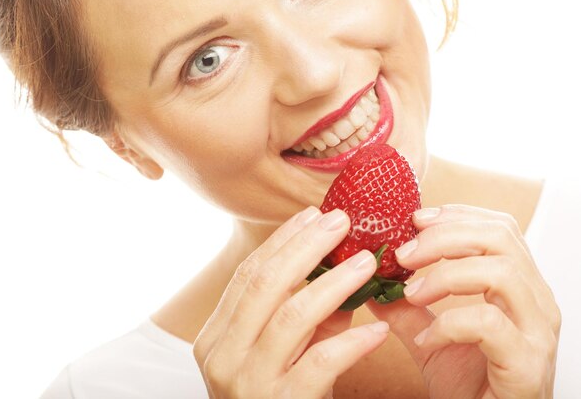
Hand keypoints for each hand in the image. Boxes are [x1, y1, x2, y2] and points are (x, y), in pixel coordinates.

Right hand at [193, 206, 389, 398]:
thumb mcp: (278, 355)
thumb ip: (303, 317)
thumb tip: (338, 270)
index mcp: (216, 336)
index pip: (248, 275)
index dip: (282, 242)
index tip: (312, 214)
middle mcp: (222, 356)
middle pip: (265, 285)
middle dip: (305, 247)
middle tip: (341, 220)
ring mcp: (247, 383)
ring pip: (292, 317)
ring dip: (334, 283)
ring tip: (367, 262)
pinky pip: (320, 364)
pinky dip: (352, 343)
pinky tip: (379, 328)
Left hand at [367, 204, 560, 397]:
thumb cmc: (472, 387)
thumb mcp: (431, 337)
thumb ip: (405, 307)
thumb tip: (371, 279)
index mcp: (519, 287)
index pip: (500, 227)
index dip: (456, 215)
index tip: (415, 220)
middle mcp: (536, 303)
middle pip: (500, 238)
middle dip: (444, 236)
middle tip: (404, 254)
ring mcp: (537, 333)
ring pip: (501, 272)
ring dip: (444, 276)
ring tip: (412, 294)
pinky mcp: (527, 364)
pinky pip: (489, 324)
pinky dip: (449, 324)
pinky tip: (427, 339)